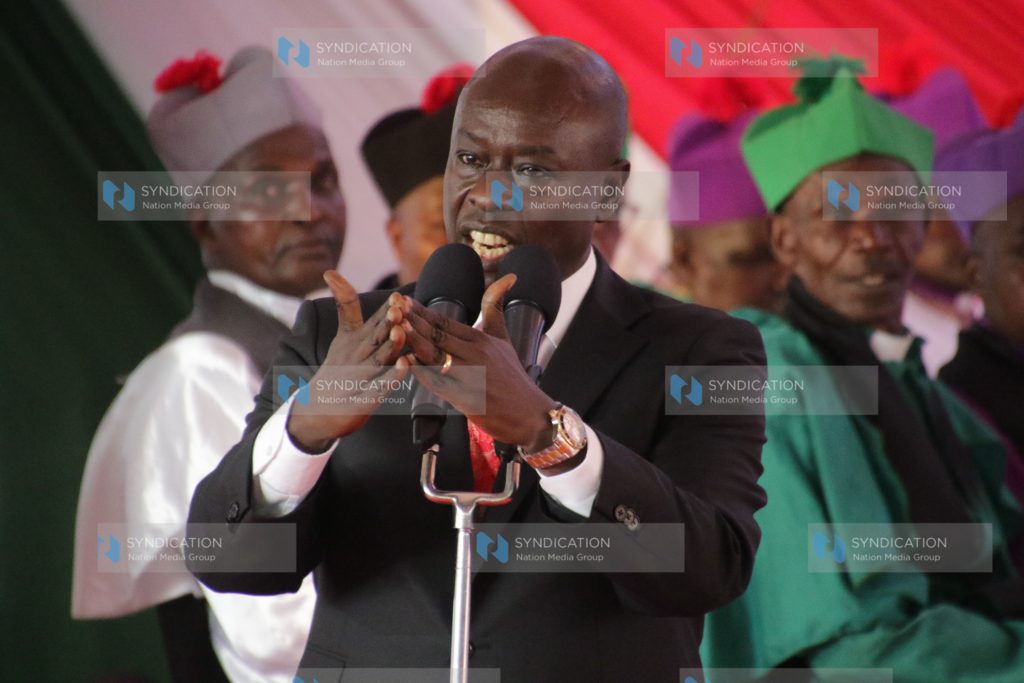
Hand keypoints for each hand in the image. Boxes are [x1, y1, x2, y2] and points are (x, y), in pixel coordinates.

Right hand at [287, 271, 409, 451]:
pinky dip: (391, 378)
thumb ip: (346, 305)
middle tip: (398, 308)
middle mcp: (356, 357)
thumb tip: (331, 272)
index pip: (371, 322)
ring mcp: (358, 379)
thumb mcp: (342, 334)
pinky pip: (379, 388)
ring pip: (377, 361)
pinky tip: (404, 367)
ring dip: (389, 347)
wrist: (316, 409)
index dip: (385, 310)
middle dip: (387, 323)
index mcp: (354, 340)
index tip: (398, 297)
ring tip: (400, 332)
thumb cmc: (338, 367)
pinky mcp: (362, 400)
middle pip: (373, 338)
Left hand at [400, 274, 557, 451]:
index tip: (402, 300)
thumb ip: (495, 308)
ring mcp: (471, 376)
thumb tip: (508, 276)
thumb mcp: (504, 338)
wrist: (529, 413)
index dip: (421, 311)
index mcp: (481, 339)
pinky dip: (422, 373)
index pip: (445, 321)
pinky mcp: (467, 398)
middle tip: (391, 308)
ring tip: (394, 329)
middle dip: (412, 320)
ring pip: (436, 356)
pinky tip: (406, 363)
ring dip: (414, 342)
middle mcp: (476, 354)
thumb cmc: (512, 377)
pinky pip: (439, 383)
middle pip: (438, 335)